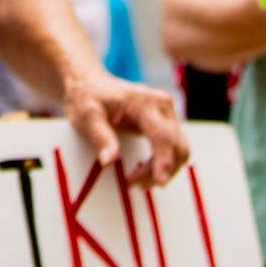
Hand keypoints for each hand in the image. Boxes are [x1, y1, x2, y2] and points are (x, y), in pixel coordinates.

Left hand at [58, 74, 188, 187]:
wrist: (92, 83)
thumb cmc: (88, 97)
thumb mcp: (86, 116)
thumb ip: (99, 137)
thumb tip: (108, 161)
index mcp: (142, 101)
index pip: (162, 135)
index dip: (164, 161)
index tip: (160, 182)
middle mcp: (161, 104)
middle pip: (177, 145)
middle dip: (160, 170)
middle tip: (133, 183)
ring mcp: (167, 112)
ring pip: (179, 149)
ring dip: (162, 168)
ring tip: (135, 179)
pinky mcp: (167, 120)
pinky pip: (174, 146)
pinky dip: (162, 162)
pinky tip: (143, 169)